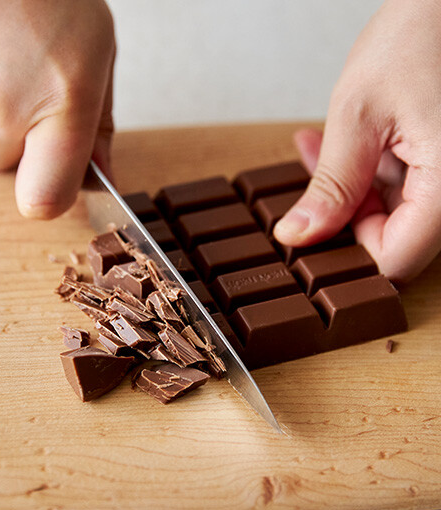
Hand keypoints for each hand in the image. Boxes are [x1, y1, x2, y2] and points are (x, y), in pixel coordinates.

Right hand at [0, 0, 114, 218]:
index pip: (43, 198)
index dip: (48, 194)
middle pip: (1, 161)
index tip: (53, 180)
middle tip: (28, 85)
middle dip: (15, 136)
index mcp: (58, 108)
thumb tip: (99, 174)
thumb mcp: (98, 59)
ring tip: (1, 47)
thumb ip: (98, 128)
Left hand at [273, 0, 440, 282]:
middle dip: (342, 212)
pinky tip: (341, 141)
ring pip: (392, 214)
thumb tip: (298, 235)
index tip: (308, 230)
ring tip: (320, 145)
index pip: (394, 262)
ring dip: (349, 188)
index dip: (346, 253)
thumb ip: (330, 185)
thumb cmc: (423, 34)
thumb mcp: (358, 116)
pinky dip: (367, 171)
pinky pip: (401, 188)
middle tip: (310, 176)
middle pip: (392, 239)